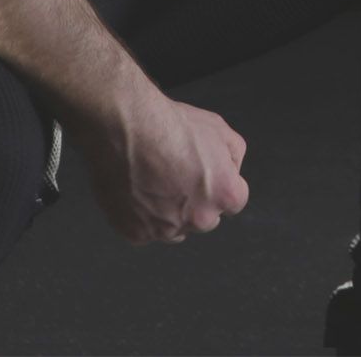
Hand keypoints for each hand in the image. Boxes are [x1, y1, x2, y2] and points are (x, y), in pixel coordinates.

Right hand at [76, 89, 248, 244]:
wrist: (127, 129)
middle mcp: (199, 219)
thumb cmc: (172, 127)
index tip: (206, 174)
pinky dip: (142, 218)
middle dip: (197, 202)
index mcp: (224, 195)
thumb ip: (234, 157)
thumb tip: (230, 171)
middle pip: (205, 218)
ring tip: (156, 184)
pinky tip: (139, 193)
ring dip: (171, 214)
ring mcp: (166, 230)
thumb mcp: (221, 130)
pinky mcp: (136, 234)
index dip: (220, 185)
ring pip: (175, 228)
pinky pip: (145, 232)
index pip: (233, 201)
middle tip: (179, 176)